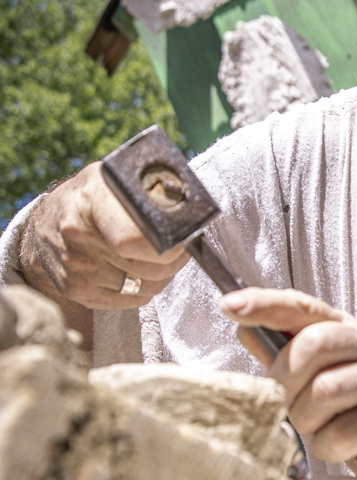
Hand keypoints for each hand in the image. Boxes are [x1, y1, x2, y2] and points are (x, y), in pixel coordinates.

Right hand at [20, 162, 188, 309]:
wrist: (45, 224)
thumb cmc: (92, 198)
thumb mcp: (114, 179)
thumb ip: (148, 188)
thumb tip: (187, 202)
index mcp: (90, 202)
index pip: (133, 239)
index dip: (166, 246)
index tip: (182, 240)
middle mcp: (78, 237)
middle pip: (149, 268)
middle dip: (173, 261)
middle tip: (179, 249)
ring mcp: (75, 268)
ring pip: (146, 288)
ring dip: (161, 276)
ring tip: (158, 257)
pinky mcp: (77, 291)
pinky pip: (132, 300)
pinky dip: (144, 289)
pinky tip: (140, 271)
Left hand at [220, 287, 356, 474]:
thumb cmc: (350, 406)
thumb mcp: (314, 376)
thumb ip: (281, 354)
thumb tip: (244, 329)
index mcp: (344, 327)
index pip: (301, 306)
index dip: (264, 303)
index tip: (228, 305)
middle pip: (311, 346)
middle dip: (287, 383)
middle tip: (290, 406)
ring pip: (323, 392)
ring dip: (307, 420)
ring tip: (318, 428)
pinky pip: (340, 433)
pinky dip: (328, 446)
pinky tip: (340, 444)